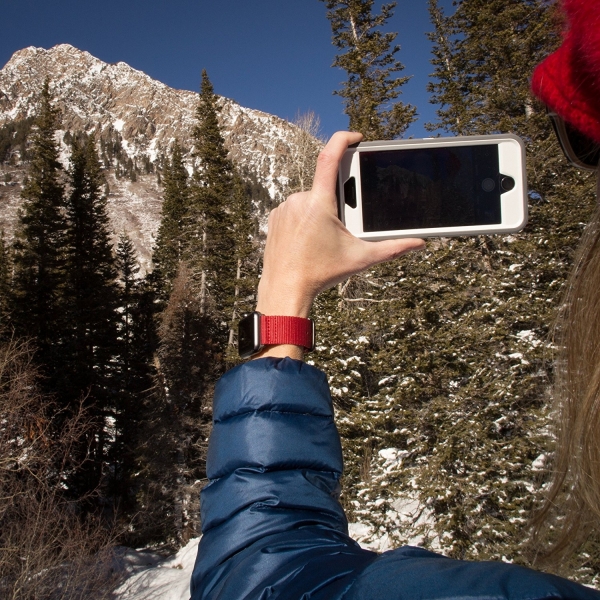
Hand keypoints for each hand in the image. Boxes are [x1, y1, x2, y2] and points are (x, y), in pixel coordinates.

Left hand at [255, 131, 424, 358]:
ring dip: (321, 212)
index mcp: (319, 202)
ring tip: (323, 239)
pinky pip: (294, 210)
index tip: (355, 137)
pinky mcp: (274, 219)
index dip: (343, 139)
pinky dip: (305, 219)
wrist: (285, 290)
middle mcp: (298, 200)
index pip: (329, 157)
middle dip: (338, 202)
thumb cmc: (321, 273)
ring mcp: (284, 209)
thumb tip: (418, 243)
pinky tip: (308, 240)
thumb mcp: (360, 258)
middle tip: (340, 228)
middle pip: (325, 188)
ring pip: (309, 200)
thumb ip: (392, 248)